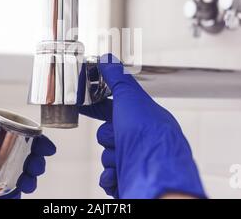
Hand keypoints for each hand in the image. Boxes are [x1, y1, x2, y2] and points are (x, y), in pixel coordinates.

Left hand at [0, 120, 55, 198]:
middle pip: (18, 156)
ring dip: (29, 177)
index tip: (43, 142)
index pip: (8, 136)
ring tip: (30, 182)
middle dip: (34, 158)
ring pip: (16, 176)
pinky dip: (17, 194)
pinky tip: (19, 194)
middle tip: (38, 165)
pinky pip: (8, 196)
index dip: (28, 137)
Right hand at [80, 54, 205, 198]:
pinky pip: (108, 177)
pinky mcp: (130, 181)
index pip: (116, 109)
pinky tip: (119, 175)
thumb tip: (108, 59)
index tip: (84, 106)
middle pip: (108, 134)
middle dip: (109, 138)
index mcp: (144, 120)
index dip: (99, 108)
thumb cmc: (149, 137)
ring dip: (110, 158)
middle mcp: (142, 141)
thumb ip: (117, 79)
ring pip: (107, 156)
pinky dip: (111, 177)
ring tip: (123, 160)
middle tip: (119, 138)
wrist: (156, 176)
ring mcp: (136, 162)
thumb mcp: (130, 98)